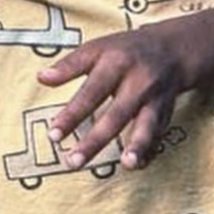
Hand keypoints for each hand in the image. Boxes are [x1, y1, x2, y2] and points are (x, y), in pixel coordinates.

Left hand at [36, 24, 186, 170]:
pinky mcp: (167, 112)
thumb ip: (70, 65)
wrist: (172, 48)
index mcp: (117, 63)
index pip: (91, 92)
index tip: (54, 135)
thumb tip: (41, 78)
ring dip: (139, 145)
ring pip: (148, 124)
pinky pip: (160, 134)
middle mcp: (139, 81)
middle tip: (73, 162)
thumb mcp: (97, 48)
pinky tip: (139, 165)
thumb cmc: (125, 51)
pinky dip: (151, 150)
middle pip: (117, 114)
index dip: (72, 115)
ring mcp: (156, 98)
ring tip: (128, 165)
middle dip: (96, 140)